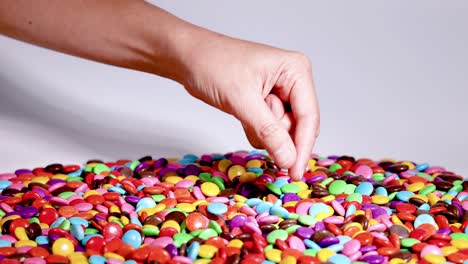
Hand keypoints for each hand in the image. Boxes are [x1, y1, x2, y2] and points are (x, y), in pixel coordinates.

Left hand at [179, 33, 319, 179]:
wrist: (188, 58)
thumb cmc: (213, 66)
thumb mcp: (242, 100)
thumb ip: (269, 131)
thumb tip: (289, 160)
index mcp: (296, 70)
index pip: (309, 117)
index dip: (302, 147)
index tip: (295, 173)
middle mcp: (293, 81)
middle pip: (298, 126)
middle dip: (275, 133)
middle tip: (251, 119)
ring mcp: (280, 92)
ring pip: (283, 131)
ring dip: (262, 131)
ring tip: (243, 109)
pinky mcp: (266, 103)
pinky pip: (270, 130)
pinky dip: (255, 130)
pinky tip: (241, 114)